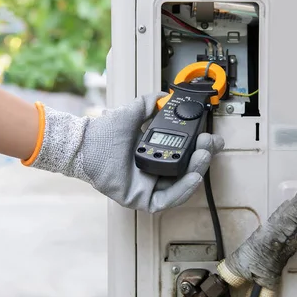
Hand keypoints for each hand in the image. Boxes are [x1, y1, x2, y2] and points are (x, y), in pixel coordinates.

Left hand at [22, 93, 224, 212]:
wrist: (86, 144)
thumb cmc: (104, 133)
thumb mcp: (133, 112)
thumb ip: (149, 103)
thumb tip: (164, 95)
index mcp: (155, 152)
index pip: (185, 155)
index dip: (200, 148)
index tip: (210, 137)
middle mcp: (154, 170)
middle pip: (187, 171)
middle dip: (202, 158)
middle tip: (209, 145)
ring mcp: (149, 186)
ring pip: (181, 186)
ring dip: (196, 172)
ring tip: (202, 158)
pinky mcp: (141, 199)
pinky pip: (167, 200)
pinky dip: (182, 190)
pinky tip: (192, 177)